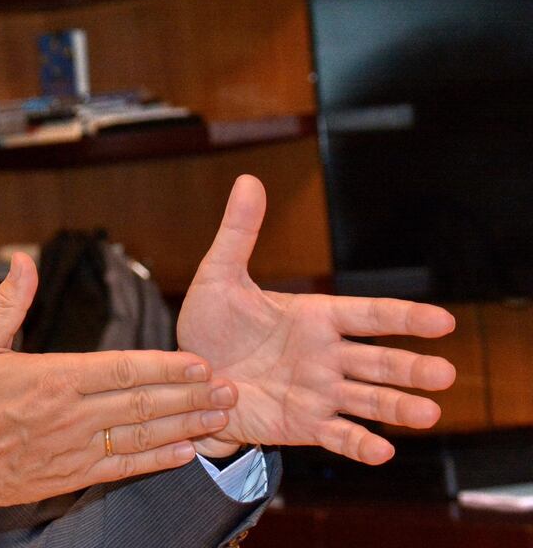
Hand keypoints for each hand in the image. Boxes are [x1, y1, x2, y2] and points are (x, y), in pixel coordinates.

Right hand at [0, 253, 238, 542]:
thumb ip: (8, 303)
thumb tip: (23, 260)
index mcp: (54, 379)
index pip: (122, 371)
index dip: (165, 366)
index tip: (199, 362)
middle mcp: (72, 416)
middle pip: (143, 404)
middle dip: (191, 396)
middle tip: (230, 389)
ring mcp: (75, 449)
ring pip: (142, 437)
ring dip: (186, 426)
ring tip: (221, 417)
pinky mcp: (72, 475)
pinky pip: (124, 467)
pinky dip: (157, 461)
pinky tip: (186, 452)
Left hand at [176, 175, 457, 463]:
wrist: (189, 380)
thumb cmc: (209, 325)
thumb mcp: (218, 276)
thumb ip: (239, 234)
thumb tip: (248, 181)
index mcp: (315, 317)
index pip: (369, 315)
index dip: (404, 317)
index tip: (441, 320)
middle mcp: (326, 356)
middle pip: (379, 360)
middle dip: (411, 367)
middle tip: (444, 374)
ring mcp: (319, 392)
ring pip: (368, 399)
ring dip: (398, 407)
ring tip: (429, 413)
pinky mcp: (303, 424)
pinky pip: (338, 436)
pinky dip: (360, 445)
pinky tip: (382, 451)